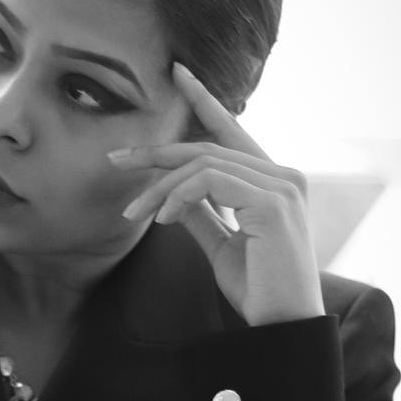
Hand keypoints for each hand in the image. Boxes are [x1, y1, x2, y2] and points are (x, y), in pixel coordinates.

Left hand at [110, 64, 324, 326]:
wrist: (284, 328)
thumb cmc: (260, 291)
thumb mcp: (222, 246)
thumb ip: (203, 213)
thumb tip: (173, 194)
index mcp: (276, 181)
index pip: (234, 131)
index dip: (205, 99)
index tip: (177, 73)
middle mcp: (285, 175)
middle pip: (207, 147)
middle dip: (156, 154)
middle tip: (115, 160)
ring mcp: (283, 186)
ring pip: (203, 163)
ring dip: (160, 187)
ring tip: (136, 214)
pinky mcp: (273, 202)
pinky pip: (211, 182)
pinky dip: (179, 196)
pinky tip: (163, 219)